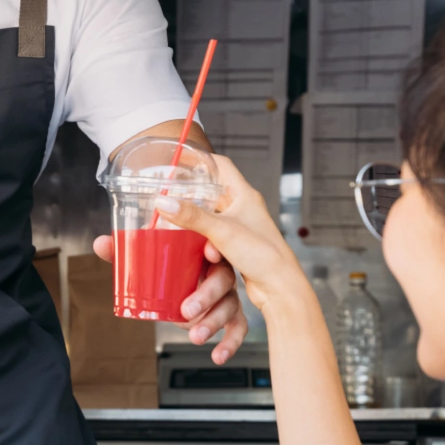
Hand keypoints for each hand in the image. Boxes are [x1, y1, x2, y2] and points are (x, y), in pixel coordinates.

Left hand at [92, 228, 249, 364]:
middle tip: (186, 311)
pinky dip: (230, 343)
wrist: (181, 290)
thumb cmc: (167, 270)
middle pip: (223, 278)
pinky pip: (237, 328)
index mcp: (203, 251)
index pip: (214, 244)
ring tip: (195, 338)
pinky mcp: (230, 314)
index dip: (215, 247)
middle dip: (207, 295)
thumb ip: (124, 252)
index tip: (209, 252)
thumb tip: (100, 243)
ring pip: (230, 306)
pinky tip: (218, 356)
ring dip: (213, 323)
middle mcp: (220, 270)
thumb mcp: (146, 261)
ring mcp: (227, 293)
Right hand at [152, 155, 307, 321]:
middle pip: (213, 190)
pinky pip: (213, 233)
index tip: (181, 158)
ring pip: (211, 214)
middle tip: (171, 190)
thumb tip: (164, 202)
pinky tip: (190, 242)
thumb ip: (192, 216)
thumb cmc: (263, 255)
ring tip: (176, 218)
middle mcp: (243, 208)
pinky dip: (200, 235)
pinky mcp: (237, 245)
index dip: (201, 158)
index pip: (222, 165)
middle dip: (192, 190)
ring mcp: (240, 227)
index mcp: (245, 195)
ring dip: (195, 217)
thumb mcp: (222, 231)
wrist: (279, 287)